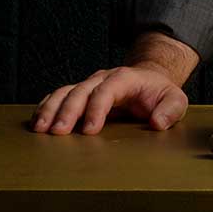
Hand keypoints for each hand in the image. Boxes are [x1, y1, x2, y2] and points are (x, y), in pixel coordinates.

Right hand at [31, 65, 188, 135]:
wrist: (149, 80)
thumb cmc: (160, 93)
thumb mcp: (175, 99)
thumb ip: (170, 109)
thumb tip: (158, 123)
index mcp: (125, 78)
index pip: (107, 90)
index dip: (96, 109)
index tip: (89, 130)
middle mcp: (103, 78)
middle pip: (81, 91)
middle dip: (68, 111)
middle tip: (58, 133)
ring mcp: (89, 85)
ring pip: (65, 92)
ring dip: (51, 109)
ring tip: (40, 129)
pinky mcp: (80, 93)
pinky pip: (59, 96)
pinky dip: (46, 107)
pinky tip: (37, 121)